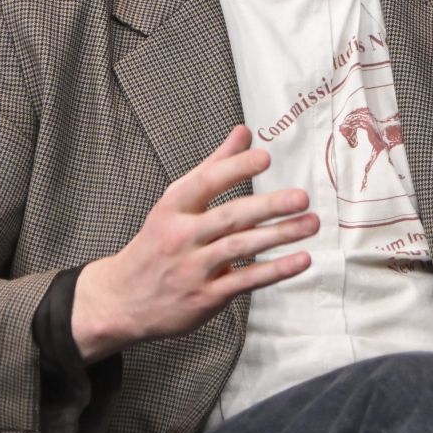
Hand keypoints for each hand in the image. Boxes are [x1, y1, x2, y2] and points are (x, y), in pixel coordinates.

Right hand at [72, 126, 316, 361]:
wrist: (121, 299)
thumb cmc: (157, 243)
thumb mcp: (174, 203)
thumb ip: (212, 167)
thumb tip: (244, 132)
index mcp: (172, 208)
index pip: (205, 183)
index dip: (234, 169)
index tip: (265, 158)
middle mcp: (181, 236)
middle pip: (228, 217)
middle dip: (267, 206)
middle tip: (301, 197)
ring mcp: (193, 268)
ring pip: (240, 248)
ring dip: (279, 236)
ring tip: (311, 223)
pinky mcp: (205, 297)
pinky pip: (245, 281)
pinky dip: (274, 271)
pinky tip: (301, 260)